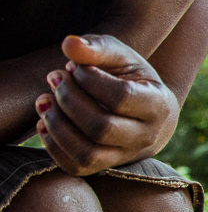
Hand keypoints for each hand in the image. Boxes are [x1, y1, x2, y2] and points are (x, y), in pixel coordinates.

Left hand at [34, 35, 179, 175]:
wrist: (145, 111)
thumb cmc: (130, 78)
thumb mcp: (121, 57)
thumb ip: (98, 48)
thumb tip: (68, 44)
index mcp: (159, 106)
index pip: (121, 97)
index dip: (90, 80)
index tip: (75, 67)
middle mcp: (147, 137)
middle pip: (101, 127)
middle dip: (69, 100)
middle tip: (55, 77)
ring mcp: (126, 156)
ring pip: (87, 153)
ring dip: (57, 125)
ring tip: (45, 99)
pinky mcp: (105, 167)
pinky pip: (74, 167)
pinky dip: (52, 145)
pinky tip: (45, 120)